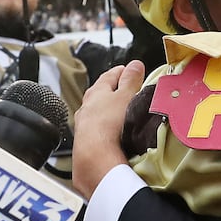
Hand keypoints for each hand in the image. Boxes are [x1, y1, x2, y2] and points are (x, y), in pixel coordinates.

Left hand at [72, 61, 144, 198]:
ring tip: (121, 114)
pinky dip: (106, 129)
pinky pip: (97, 131)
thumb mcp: (126, 96)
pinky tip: (113, 134)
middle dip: (113, 91)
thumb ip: (131, 80)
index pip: (109, 76)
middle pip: (100, 94)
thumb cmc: (107, 123)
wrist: (94, 156)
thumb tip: (135, 64)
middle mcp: (87, 107)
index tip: (128, 69)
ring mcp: (85, 126)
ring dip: (108, 112)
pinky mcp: (86, 142)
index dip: (121, 71)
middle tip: (126, 90)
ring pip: (97, 113)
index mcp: (96, 92)